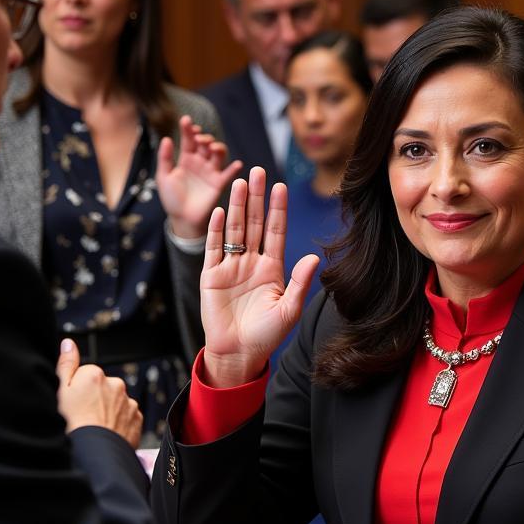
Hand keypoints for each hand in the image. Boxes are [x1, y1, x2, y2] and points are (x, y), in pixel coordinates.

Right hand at [56, 339, 142, 447]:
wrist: (93, 453)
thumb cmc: (70, 425)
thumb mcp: (59, 392)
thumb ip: (65, 364)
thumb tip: (68, 343)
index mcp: (95, 374)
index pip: (84, 376)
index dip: (76, 391)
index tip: (72, 404)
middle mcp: (116, 384)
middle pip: (102, 388)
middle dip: (94, 399)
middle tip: (82, 418)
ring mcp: (128, 402)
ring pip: (115, 403)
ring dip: (107, 412)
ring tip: (94, 428)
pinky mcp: (137, 419)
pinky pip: (126, 417)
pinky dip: (118, 424)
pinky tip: (106, 433)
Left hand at [156, 115, 242, 239]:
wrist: (182, 219)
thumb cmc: (171, 198)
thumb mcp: (163, 176)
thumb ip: (165, 158)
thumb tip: (167, 138)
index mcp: (186, 159)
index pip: (189, 140)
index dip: (188, 129)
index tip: (186, 121)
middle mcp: (200, 163)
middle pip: (206, 144)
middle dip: (204, 138)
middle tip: (199, 139)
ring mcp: (210, 172)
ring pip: (218, 155)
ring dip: (218, 148)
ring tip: (213, 147)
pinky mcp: (219, 184)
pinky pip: (228, 174)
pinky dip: (234, 169)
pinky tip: (237, 164)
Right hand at [201, 168, 319, 386]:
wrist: (238, 353)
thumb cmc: (267, 335)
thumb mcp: (289, 309)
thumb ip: (299, 282)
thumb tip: (313, 257)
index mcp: (272, 268)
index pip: (275, 231)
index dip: (277, 209)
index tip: (282, 186)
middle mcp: (251, 262)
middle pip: (254, 223)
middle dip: (257, 198)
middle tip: (259, 171)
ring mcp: (230, 267)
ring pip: (234, 229)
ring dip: (237, 206)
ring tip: (240, 182)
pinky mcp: (211, 275)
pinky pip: (213, 247)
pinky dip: (217, 229)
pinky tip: (221, 210)